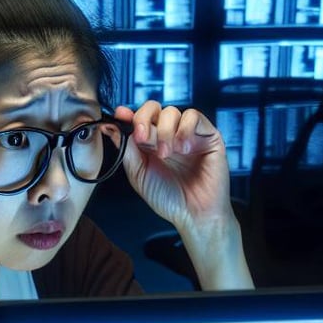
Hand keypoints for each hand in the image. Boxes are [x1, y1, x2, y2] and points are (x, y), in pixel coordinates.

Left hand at [114, 101, 253, 289]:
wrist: (193, 214)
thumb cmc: (168, 198)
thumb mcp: (139, 174)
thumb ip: (127, 151)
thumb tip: (114, 128)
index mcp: (151, 144)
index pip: (139, 119)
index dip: (129, 115)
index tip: (120, 114)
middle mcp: (169, 136)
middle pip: (154, 109)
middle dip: (144, 119)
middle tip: (143, 138)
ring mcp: (188, 134)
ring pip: (172, 111)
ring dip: (164, 131)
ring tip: (166, 154)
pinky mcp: (208, 135)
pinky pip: (194, 116)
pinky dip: (184, 129)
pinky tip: (183, 149)